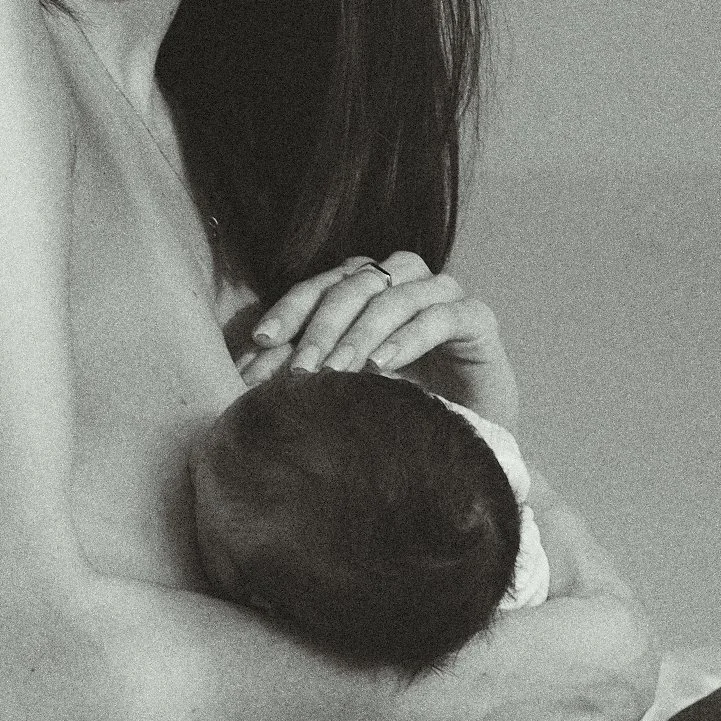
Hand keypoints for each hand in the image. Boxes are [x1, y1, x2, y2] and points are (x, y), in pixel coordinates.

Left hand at [236, 251, 518, 430]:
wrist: (468, 439)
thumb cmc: (398, 408)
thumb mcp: (343, 386)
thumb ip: (303, 370)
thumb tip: (243, 376)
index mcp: (367, 287)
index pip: (322, 286)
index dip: (291, 309)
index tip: (261, 340)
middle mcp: (404, 280)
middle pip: (355, 285)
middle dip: (322, 327)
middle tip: (301, 369)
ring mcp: (443, 295)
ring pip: (394, 295)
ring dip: (360, 334)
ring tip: (338, 371)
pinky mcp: (477, 319)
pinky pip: (440, 316)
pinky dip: (407, 339)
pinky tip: (381, 366)